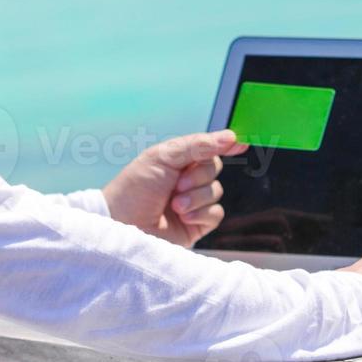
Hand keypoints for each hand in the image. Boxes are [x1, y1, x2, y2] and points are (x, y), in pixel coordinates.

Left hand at [101, 129, 247, 247]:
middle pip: (214, 168)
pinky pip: (216, 214)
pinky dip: (201, 213)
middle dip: (198, 176)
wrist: (122, 225)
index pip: (205, 148)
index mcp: (176, 161)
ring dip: (196, 197)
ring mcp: (192, 203)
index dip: (223, 144)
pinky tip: (183, 216)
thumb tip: (230, 136)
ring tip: (174, 204)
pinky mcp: (196, 225)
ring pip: (216, 191)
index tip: (239, 142)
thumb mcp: (163, 158)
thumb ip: (197, 145)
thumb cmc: (134, 188)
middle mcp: (185, 180)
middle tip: (176, 184)